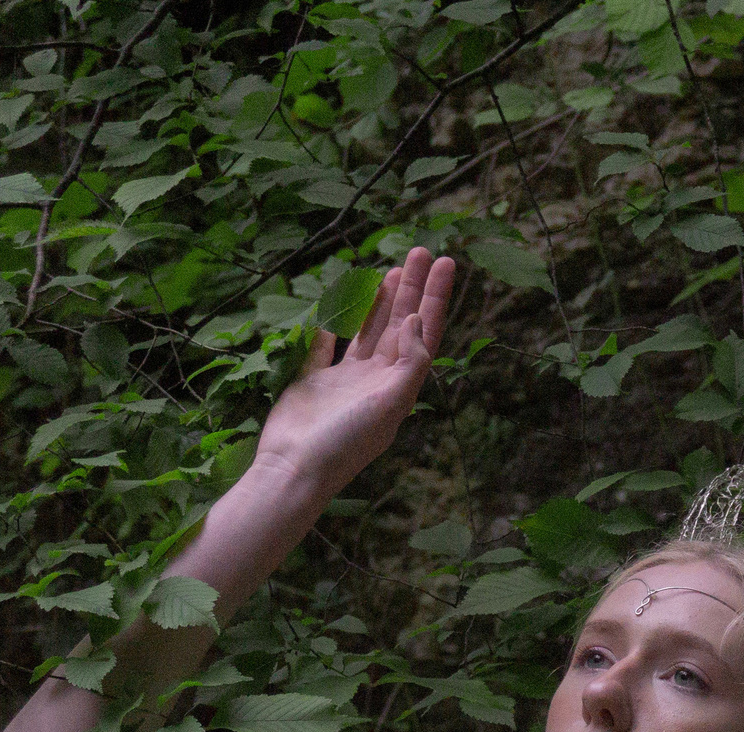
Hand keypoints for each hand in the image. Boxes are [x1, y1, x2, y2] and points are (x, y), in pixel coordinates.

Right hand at [250, 246, 456, 493]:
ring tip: (393, 269)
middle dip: (412, 289)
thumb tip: (415, 320)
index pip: (423, 332)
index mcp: (398, 385)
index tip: (446, 263)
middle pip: (399, 324)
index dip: (435, 298)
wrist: (296, 468)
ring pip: (367, 329)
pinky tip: (342, 302)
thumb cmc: (347, 440)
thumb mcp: (390, 403)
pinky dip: (334, 324)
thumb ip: (410, 361)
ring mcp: (343, 380)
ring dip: (381, 300)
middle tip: (421, 251)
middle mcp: (375, 380)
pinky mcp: (311, 380)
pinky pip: (325, 344)